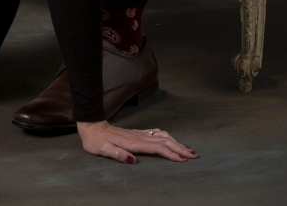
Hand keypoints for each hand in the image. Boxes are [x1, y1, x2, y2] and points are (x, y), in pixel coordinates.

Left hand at [77, 119, 196, 163]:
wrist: (92, 127)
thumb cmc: (96, 141)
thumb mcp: (103, 150)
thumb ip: (118, 154)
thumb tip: (133, 160)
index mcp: (134, 143)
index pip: (157, 148)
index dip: (171, 153)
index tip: (183, 160)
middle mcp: (139, 137)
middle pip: (165, 141)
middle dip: (180, 148)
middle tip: (194, 155)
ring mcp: (140, 133)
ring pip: (163, 136)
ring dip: (177, 142)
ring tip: (188, 149)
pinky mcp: (138, 133)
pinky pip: (157, 133)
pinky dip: (168, 137)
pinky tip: (172, 140)